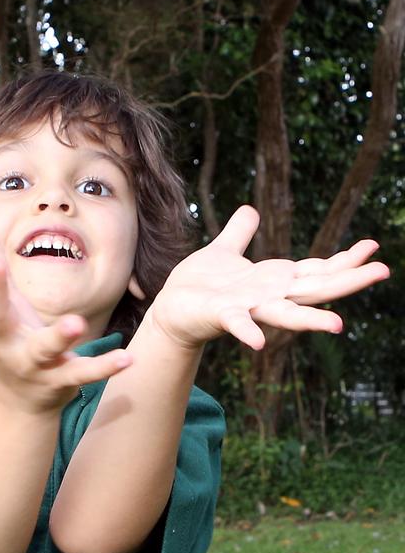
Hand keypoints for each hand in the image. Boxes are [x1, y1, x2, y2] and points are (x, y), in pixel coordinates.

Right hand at [0, 225, 131, 411]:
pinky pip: (83, 373)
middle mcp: (4, 342)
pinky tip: (127, 358)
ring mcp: (32, 363)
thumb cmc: (10, 338)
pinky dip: (104, 367)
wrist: (19, 403)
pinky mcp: (60, 379)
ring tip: (76, 322)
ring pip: (43, 348)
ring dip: (59, 336)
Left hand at [150, 205, 389, 350]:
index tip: (373, 247)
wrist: (170, 310)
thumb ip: (239, 233)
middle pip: (315, 290)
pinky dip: (248, 332)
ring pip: (285, 314)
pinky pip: (237, 325)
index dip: (344, 260)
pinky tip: (259, 343)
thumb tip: (250, 209)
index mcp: (271, 280)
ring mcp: (248, 309)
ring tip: (338, 325)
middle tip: (383, 271)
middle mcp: (267, 297)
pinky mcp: (221, 316)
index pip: (316, 270)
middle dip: (348, 281)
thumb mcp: (222, 251)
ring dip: (311, 321)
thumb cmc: (199, 285)